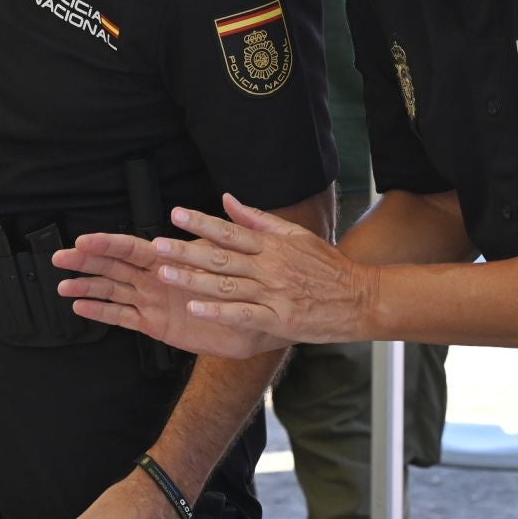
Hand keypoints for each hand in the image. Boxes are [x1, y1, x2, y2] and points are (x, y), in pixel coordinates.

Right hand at [54, 232, 284, 359]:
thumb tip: (224, 199)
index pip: (130, 247)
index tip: (83, 239)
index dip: (106, 243)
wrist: (253, 318)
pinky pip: (123, 317)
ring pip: (112, 291)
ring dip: (87, 288)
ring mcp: (151, 301)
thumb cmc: (239, 284)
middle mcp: (154, 278)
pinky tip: (81, 308)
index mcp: (167, 258)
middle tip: (60, 257)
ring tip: (63, 286)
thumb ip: (219, 231)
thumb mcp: (228, 253)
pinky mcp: (154, 324)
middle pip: (113, 267)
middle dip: (86, 261)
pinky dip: (102, 313)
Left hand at [145, 194, 375, 345]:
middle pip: (222, 256)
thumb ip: (260, 218)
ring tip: (166, 274)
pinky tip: (196, 309)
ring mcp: (274, 293)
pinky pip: (243, 315)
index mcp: (273, 245)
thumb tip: (228, 199)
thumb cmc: (328, 267)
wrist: (360, 299)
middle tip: (157, 246)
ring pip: (227, 285)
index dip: (201, 222)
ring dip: (194, 279)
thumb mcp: (297, 235)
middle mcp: (271, 266)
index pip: (230, 230)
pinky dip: (218, 312)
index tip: (175, 214)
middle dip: (186, 250)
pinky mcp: (279, 319)